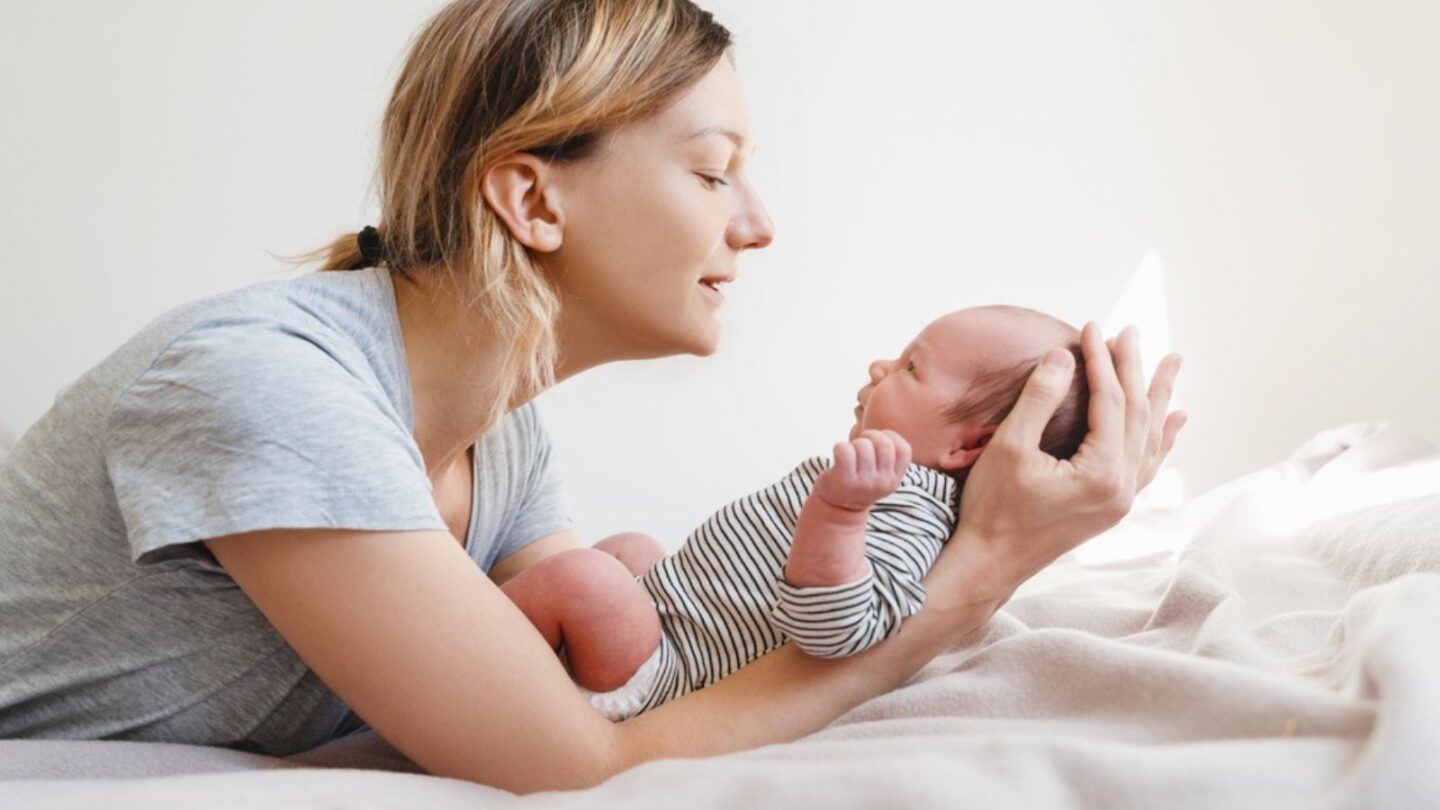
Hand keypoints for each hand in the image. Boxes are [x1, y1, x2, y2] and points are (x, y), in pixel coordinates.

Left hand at [813, 429, 912, 511]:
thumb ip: (889, 457)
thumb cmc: (861, 482)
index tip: (878, 442)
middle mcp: (882, 483)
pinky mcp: (844, 480)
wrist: (839, 508)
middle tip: (862, 443)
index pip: (904, 450)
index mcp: (894, 479)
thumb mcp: (882, 475)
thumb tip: (886, 432)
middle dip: (871, 436)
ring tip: (850, 453)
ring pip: (863, 446)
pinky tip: (839, 454)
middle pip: (884, 444)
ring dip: (854, 443)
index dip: (891, 437)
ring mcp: (864, 482)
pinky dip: (839, 446)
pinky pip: (845, 450)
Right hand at [953, 323, 1185, 588]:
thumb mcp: (1010, 448)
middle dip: (1134, 369)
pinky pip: (1147, 465)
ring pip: (1149, 438)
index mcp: (1103, 474)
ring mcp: (1121, 502)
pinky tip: (1174, 421)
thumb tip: (1062, 355)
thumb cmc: (992, 508)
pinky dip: (1161, 438)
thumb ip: (1039, 399)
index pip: (1111, 402)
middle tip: (1132, 331)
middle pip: (1137, 415)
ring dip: (1157, 397)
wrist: (988, 563)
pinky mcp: (1111, 508)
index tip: (1092, 326)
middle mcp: (1122, 489)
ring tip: (1171, 363)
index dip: (1102, 360)